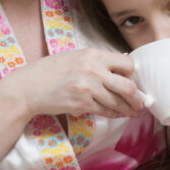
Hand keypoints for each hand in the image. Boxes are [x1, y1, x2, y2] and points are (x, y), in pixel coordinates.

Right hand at [2, 48, 144, 118]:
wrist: (28, 88)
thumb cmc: (50, 71)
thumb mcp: (75, 57)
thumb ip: (98, 61)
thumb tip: (123, 64)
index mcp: (93, 54)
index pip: (127, 64)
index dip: (133, 75)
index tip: (132, 81)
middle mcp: (93, 69)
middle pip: (128, 86)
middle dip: (137, 98)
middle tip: (141, 103)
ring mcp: (88, 88)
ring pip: (118, 102)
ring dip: (127, 109)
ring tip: (132, 112)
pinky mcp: (82, 104)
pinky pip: (106, 111)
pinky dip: (114, 114)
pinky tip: (117, 114)